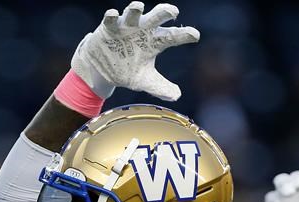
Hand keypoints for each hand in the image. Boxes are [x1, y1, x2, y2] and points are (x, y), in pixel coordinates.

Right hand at [71, 2, 199, 100]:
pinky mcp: (109, 28)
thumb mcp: (144, 81)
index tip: (195, 35)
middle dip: (164, 12)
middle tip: (173, 12)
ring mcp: (125, 27)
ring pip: (133, 13)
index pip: (172, 37)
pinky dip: (111, 16)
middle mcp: (142, 30)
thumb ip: (160, 88)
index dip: (184, 35)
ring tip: (138, 6)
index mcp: (154, 42)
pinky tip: (113, 14)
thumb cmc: (127, 69)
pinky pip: (110, 20)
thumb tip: (177, 96)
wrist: (103, 70)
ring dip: (134, 9)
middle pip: (156, 17)